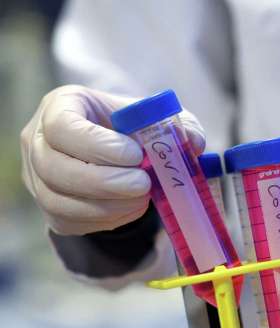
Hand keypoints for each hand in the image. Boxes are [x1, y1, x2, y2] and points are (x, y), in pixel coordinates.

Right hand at [20, 85, 204, 235]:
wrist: (121, 155)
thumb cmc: (135, 129)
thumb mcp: (160, 119)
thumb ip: (180, 126)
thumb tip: (193, 142)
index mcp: (61, 106)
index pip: (63, 127)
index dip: (98, 145)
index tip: (135, 155)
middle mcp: (38, 141)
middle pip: (54, 167)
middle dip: (104, 181)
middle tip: (144, 184)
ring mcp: (37, 177)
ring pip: (58, 200)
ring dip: (107, 204)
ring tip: (143, 197)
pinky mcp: (49, 207)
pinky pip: (70, 221)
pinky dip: (104, 219)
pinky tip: (132, 208)